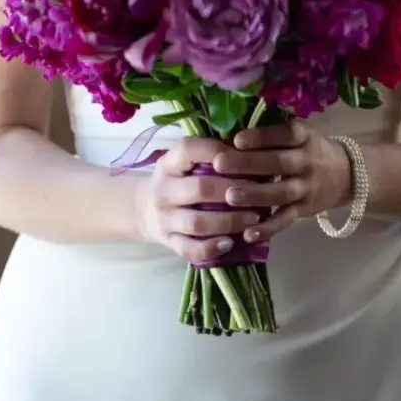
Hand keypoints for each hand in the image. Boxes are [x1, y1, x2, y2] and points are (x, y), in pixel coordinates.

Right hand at [135, 136, 265, 263]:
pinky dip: (212, 248)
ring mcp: (164, 219)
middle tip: (258, 191)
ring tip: (253, 218)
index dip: (217, 152)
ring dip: (229, 221)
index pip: (189, 150)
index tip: (244, 156)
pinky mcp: (169, 242)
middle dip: (233, 190)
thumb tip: (252, 151)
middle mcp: (163, 190)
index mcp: (169, 163)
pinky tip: (230, 243)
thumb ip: (209, 156)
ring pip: (197, 223)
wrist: (142, 208)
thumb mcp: (183, 161)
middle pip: (199, 188)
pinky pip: (190, 249)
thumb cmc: (176, 180)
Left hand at [211, 123, 352, 242]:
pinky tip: (248, 233)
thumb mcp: (299, 133)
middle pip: (279, 163)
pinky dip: (268, 228)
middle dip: (249, 164)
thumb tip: (230, 129)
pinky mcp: (304, 210)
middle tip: (219, 164)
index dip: (262, 137)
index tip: (236, 139)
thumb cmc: (308, 149)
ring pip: (282, 192)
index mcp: (304, 136)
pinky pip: (286, 220)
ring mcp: (307, 187)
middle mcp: (307, 161)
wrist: (344, 174)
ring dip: (256, 195)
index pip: (285, 134)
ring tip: (230, 197)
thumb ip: (272, 132)